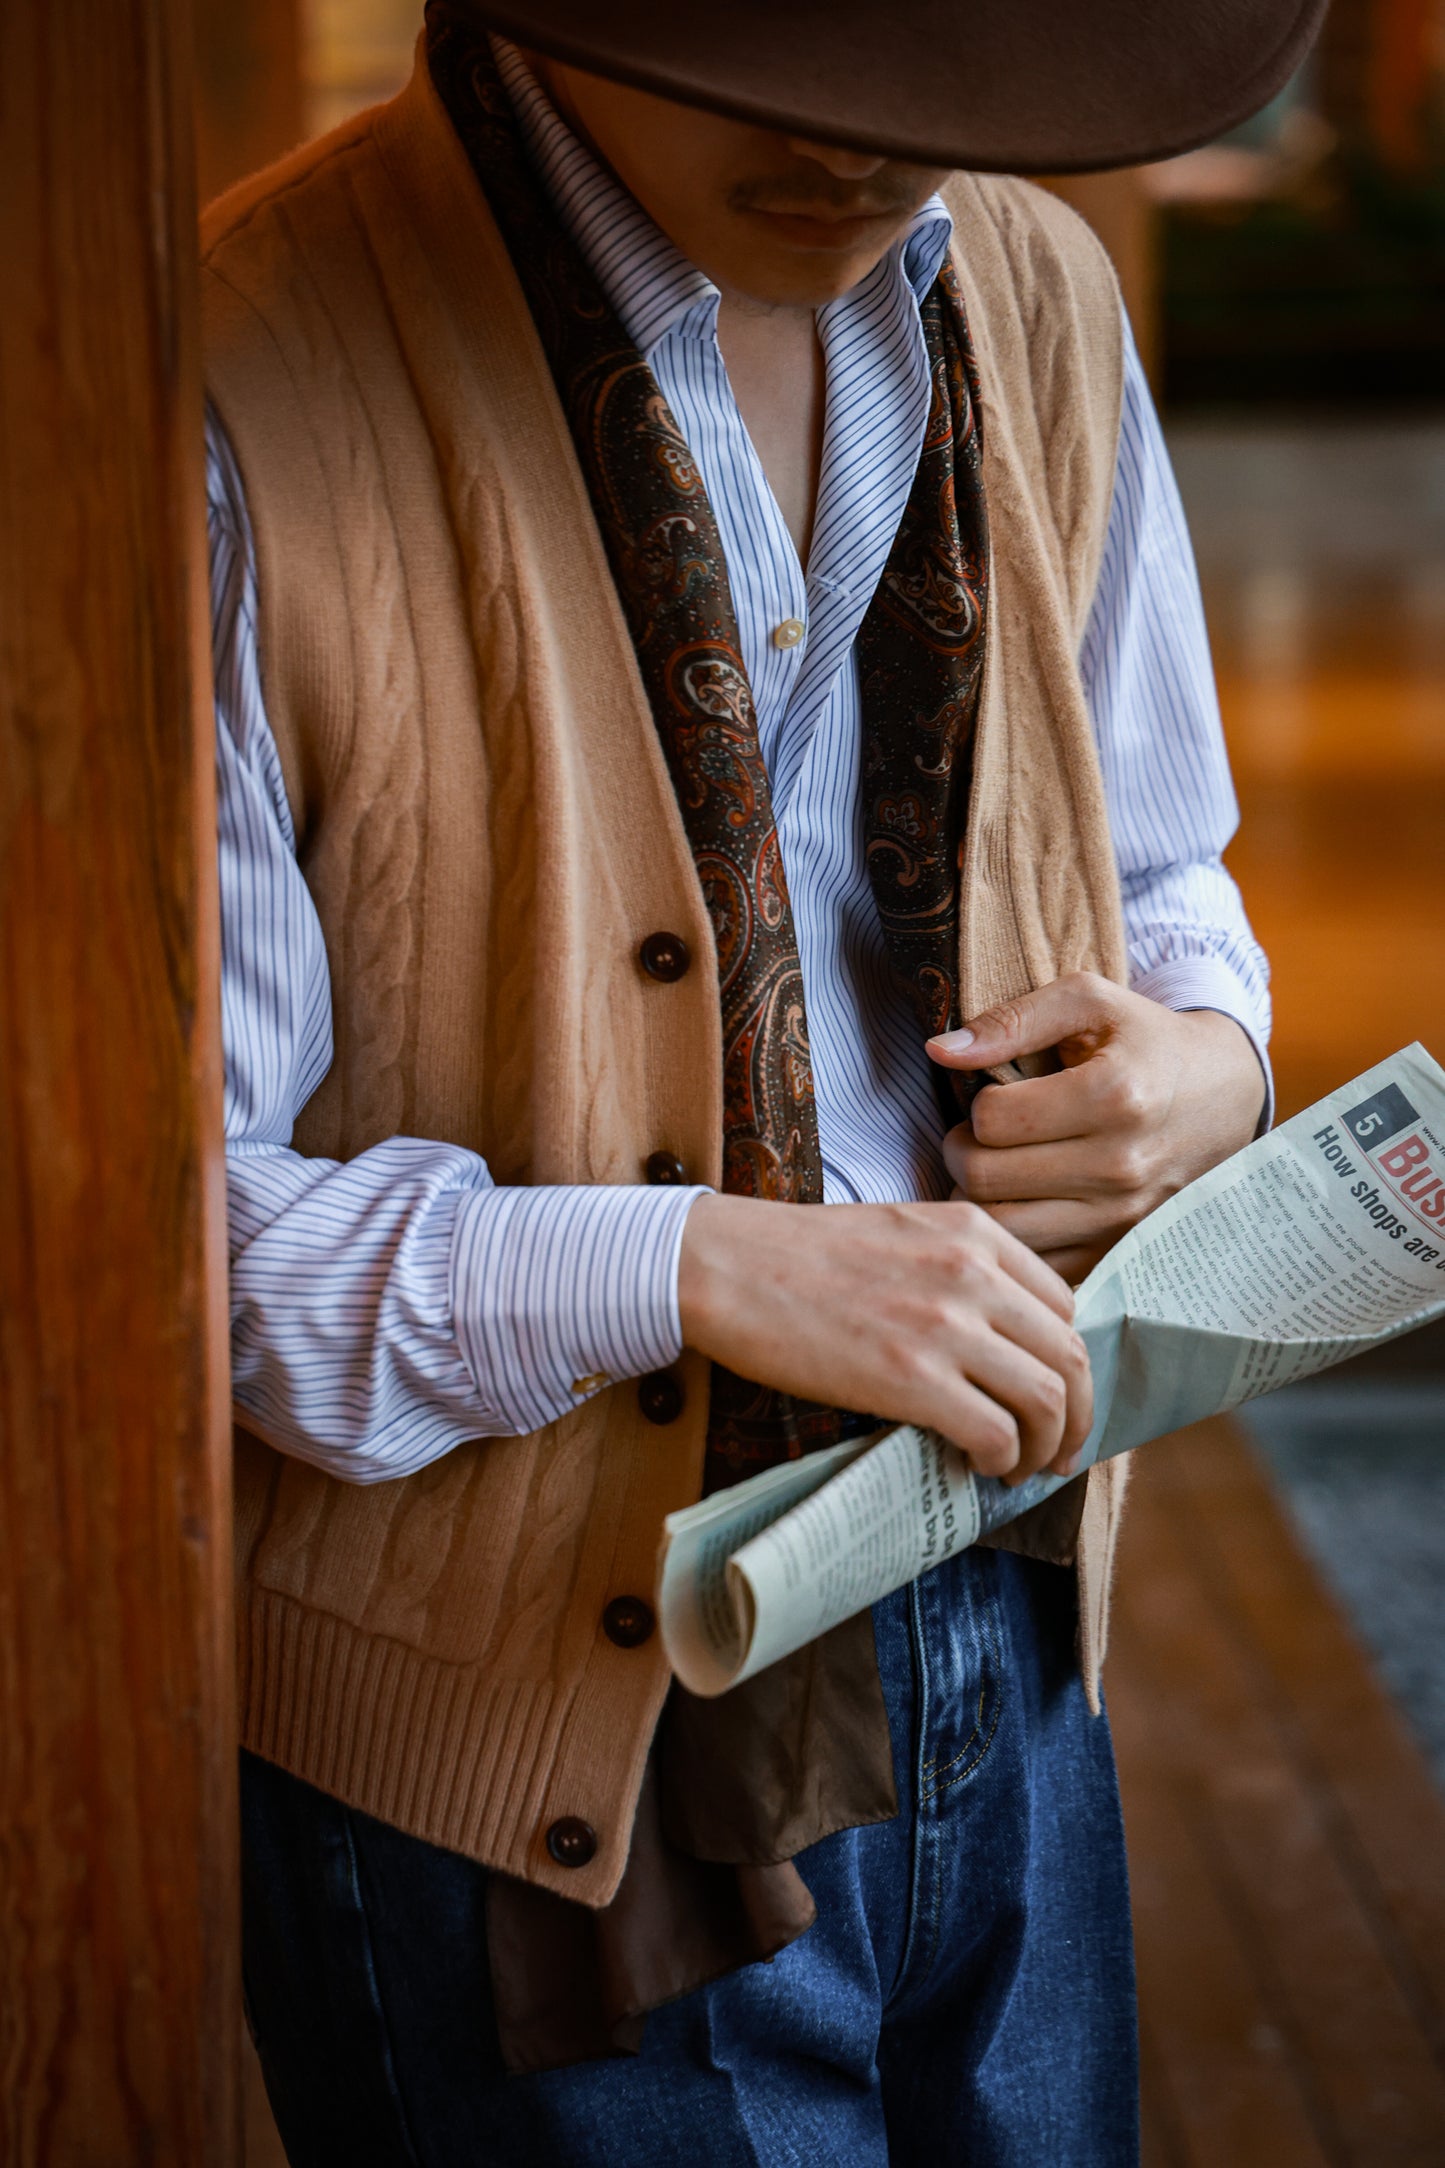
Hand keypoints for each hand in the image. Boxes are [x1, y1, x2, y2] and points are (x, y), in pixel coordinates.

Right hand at [677, 1193, 1091, 1483]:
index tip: (1055, 1394)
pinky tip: (979, 1466)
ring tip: (1020, 1468)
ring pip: (1046, 1399)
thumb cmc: (799, 1255)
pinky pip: (995, 1432)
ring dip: (1045, 1447)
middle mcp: (973, 1272)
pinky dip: (1001, 1460)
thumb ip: (957, 1269)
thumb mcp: (900, 1232)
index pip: (1064, 1304)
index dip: (1068, 1361)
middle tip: (1061, 1450)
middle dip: (1076, 1416)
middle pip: (1069, 1355)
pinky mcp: (911, 1378)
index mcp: (974, 1230)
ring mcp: (945, 1325)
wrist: (727, 1266)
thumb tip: (996, 1341)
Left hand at [928, 972, 1266, 1283]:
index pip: (992, 1120)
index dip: (976, 1106)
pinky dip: (1012, 1238)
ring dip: (977, 1200)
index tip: (992, 1099)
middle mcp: (1120, 1165)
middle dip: (961, 1153)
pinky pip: (1035, 1262)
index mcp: (1114, 1095)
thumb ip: (1012, 1019)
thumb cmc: (1146, 1042)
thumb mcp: (1089, 1002)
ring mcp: (1121, 1217)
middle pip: (986, 1180)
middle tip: (973, 1138)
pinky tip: (1020, 1202)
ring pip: (1002, 1230)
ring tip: (992, 1170)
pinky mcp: (1119, 1248)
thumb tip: (940, 1049)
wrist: (1224, 1096)